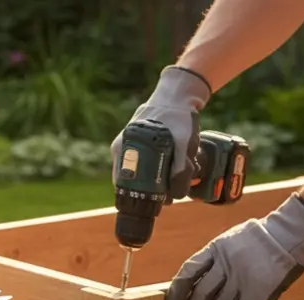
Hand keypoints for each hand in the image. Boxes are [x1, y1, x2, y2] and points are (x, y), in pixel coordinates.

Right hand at [111, 66, 211, 200]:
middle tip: (172, 190)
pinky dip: (154, 168)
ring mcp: (127, 145)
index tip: (160, 200)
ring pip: (137, 173)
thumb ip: (180, 170)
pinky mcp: (135, 143)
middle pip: (131, 181)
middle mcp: (121, 149)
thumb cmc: (177, 117)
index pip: (123, 185)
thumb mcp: (182, 143)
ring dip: (154, 179)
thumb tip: (176, 195)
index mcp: (124, 150)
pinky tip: (170, 164)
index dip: (141, 196)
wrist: (177, 95)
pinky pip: (141, 163)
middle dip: (151, 189)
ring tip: (174, 175)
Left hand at [165, 193, 303, 299]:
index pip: (189, 270)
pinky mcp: (256, 292)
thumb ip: (213, 262)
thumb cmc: (254, 241)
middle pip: (201, 293)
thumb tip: (193, 287)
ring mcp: (241, 279)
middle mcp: (225, 264)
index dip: (178, 288)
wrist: (287, 235)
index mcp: (215, 249)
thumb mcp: (228, 242)